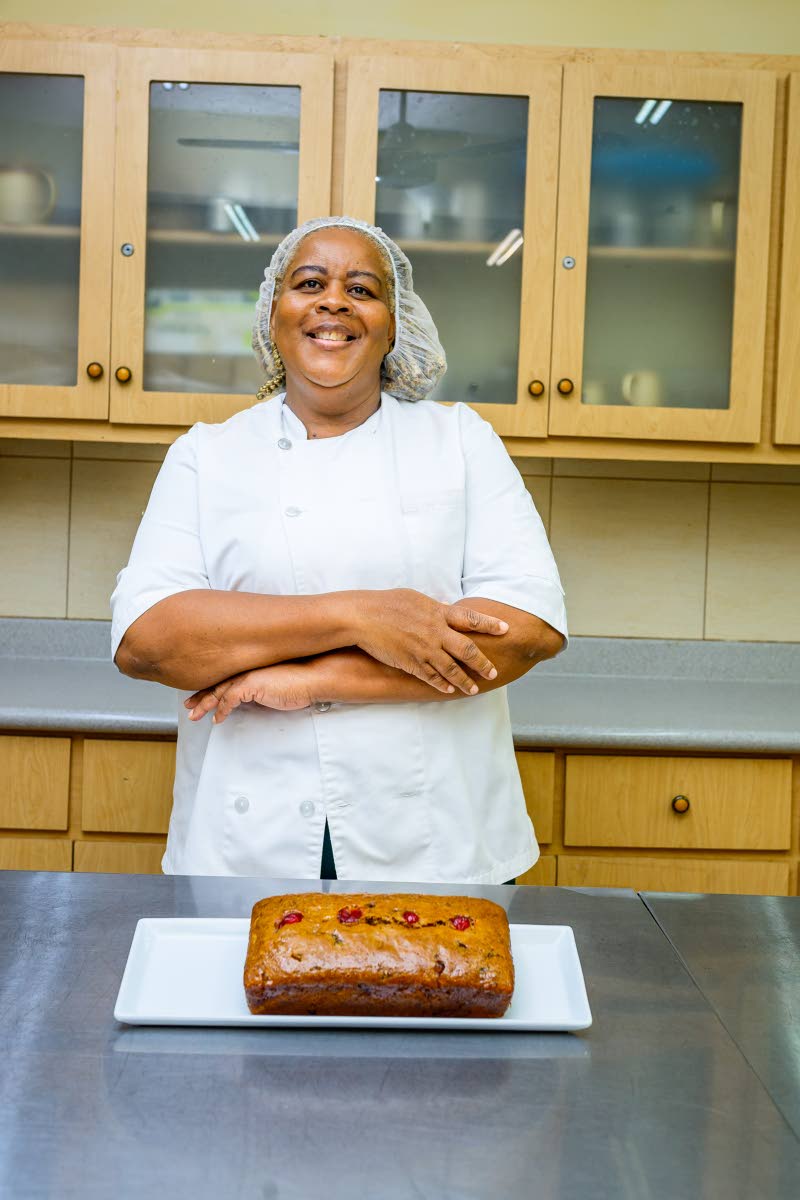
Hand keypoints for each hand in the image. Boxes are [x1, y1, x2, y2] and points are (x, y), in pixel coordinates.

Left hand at [184, 662, 314, 724]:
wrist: (314, 676)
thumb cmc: (301, 681)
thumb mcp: (276, 685)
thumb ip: (261, 689)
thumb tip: (252, 700)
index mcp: (251, 666)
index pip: (225, 677)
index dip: (210, 686)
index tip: (198, 695)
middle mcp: (246, 668)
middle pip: (216, 683)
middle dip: (200, 696)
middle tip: (187, 705)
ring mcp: (247, 676)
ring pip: (218, 691)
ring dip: (204, 704)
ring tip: (193, 715)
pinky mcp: (251, 685)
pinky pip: (229, 700)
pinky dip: (221, 710)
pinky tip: (217, 719)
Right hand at [353, 588, 508, 694]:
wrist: (363, 617)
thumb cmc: (387, 603)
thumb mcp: (416, 599)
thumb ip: (435, 608)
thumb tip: (448, 608)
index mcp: (438, 613)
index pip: (471, 619)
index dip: (490, 624)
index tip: (506, 629)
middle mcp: (436, 632)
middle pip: (467, 650)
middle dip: (483, 663)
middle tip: (494, 672)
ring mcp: (424, 649)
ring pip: (451, 669)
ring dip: (464, 681)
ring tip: (474, 689)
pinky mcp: (411, 663)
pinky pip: (430, 677)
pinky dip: (441, 684)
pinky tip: (448, 690)